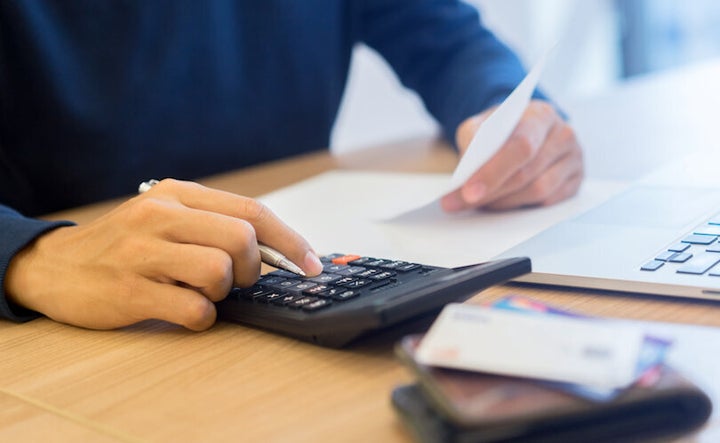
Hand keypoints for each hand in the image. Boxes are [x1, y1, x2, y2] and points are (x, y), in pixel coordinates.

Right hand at [4, 179, 322, 330]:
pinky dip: (200, 317)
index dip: (290, 240)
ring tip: (198, 291)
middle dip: (252, 269)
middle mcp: (161, 215)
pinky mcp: (130, 291)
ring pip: (220, 272)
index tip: (311, 264)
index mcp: (178, 193)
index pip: (251, 210)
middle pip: (242, 239)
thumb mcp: (165, 216)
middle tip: (236, 281)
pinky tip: (182, 310)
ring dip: (222, 292)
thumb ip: (213, 224)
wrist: (54, 266)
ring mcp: (143, 253)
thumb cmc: (124, 245)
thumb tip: (277, 250)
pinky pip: (194, 310)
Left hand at [441, 100, 583, 211]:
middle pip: (528, 173)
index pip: (521, 146)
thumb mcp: (480, 125)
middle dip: (490, 192)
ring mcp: (574, 159)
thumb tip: (465, 174)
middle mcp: (563, 134)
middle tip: (460, 203)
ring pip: (538, 191)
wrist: (523, 129)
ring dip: (504, 202)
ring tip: (478, 203)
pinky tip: (500, 203)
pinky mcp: (575, 181)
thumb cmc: (501, 129)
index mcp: (541, 114)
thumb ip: (471, 141)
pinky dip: (520, 206)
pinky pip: (548, 202)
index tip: (468, 191)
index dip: (493, 172)